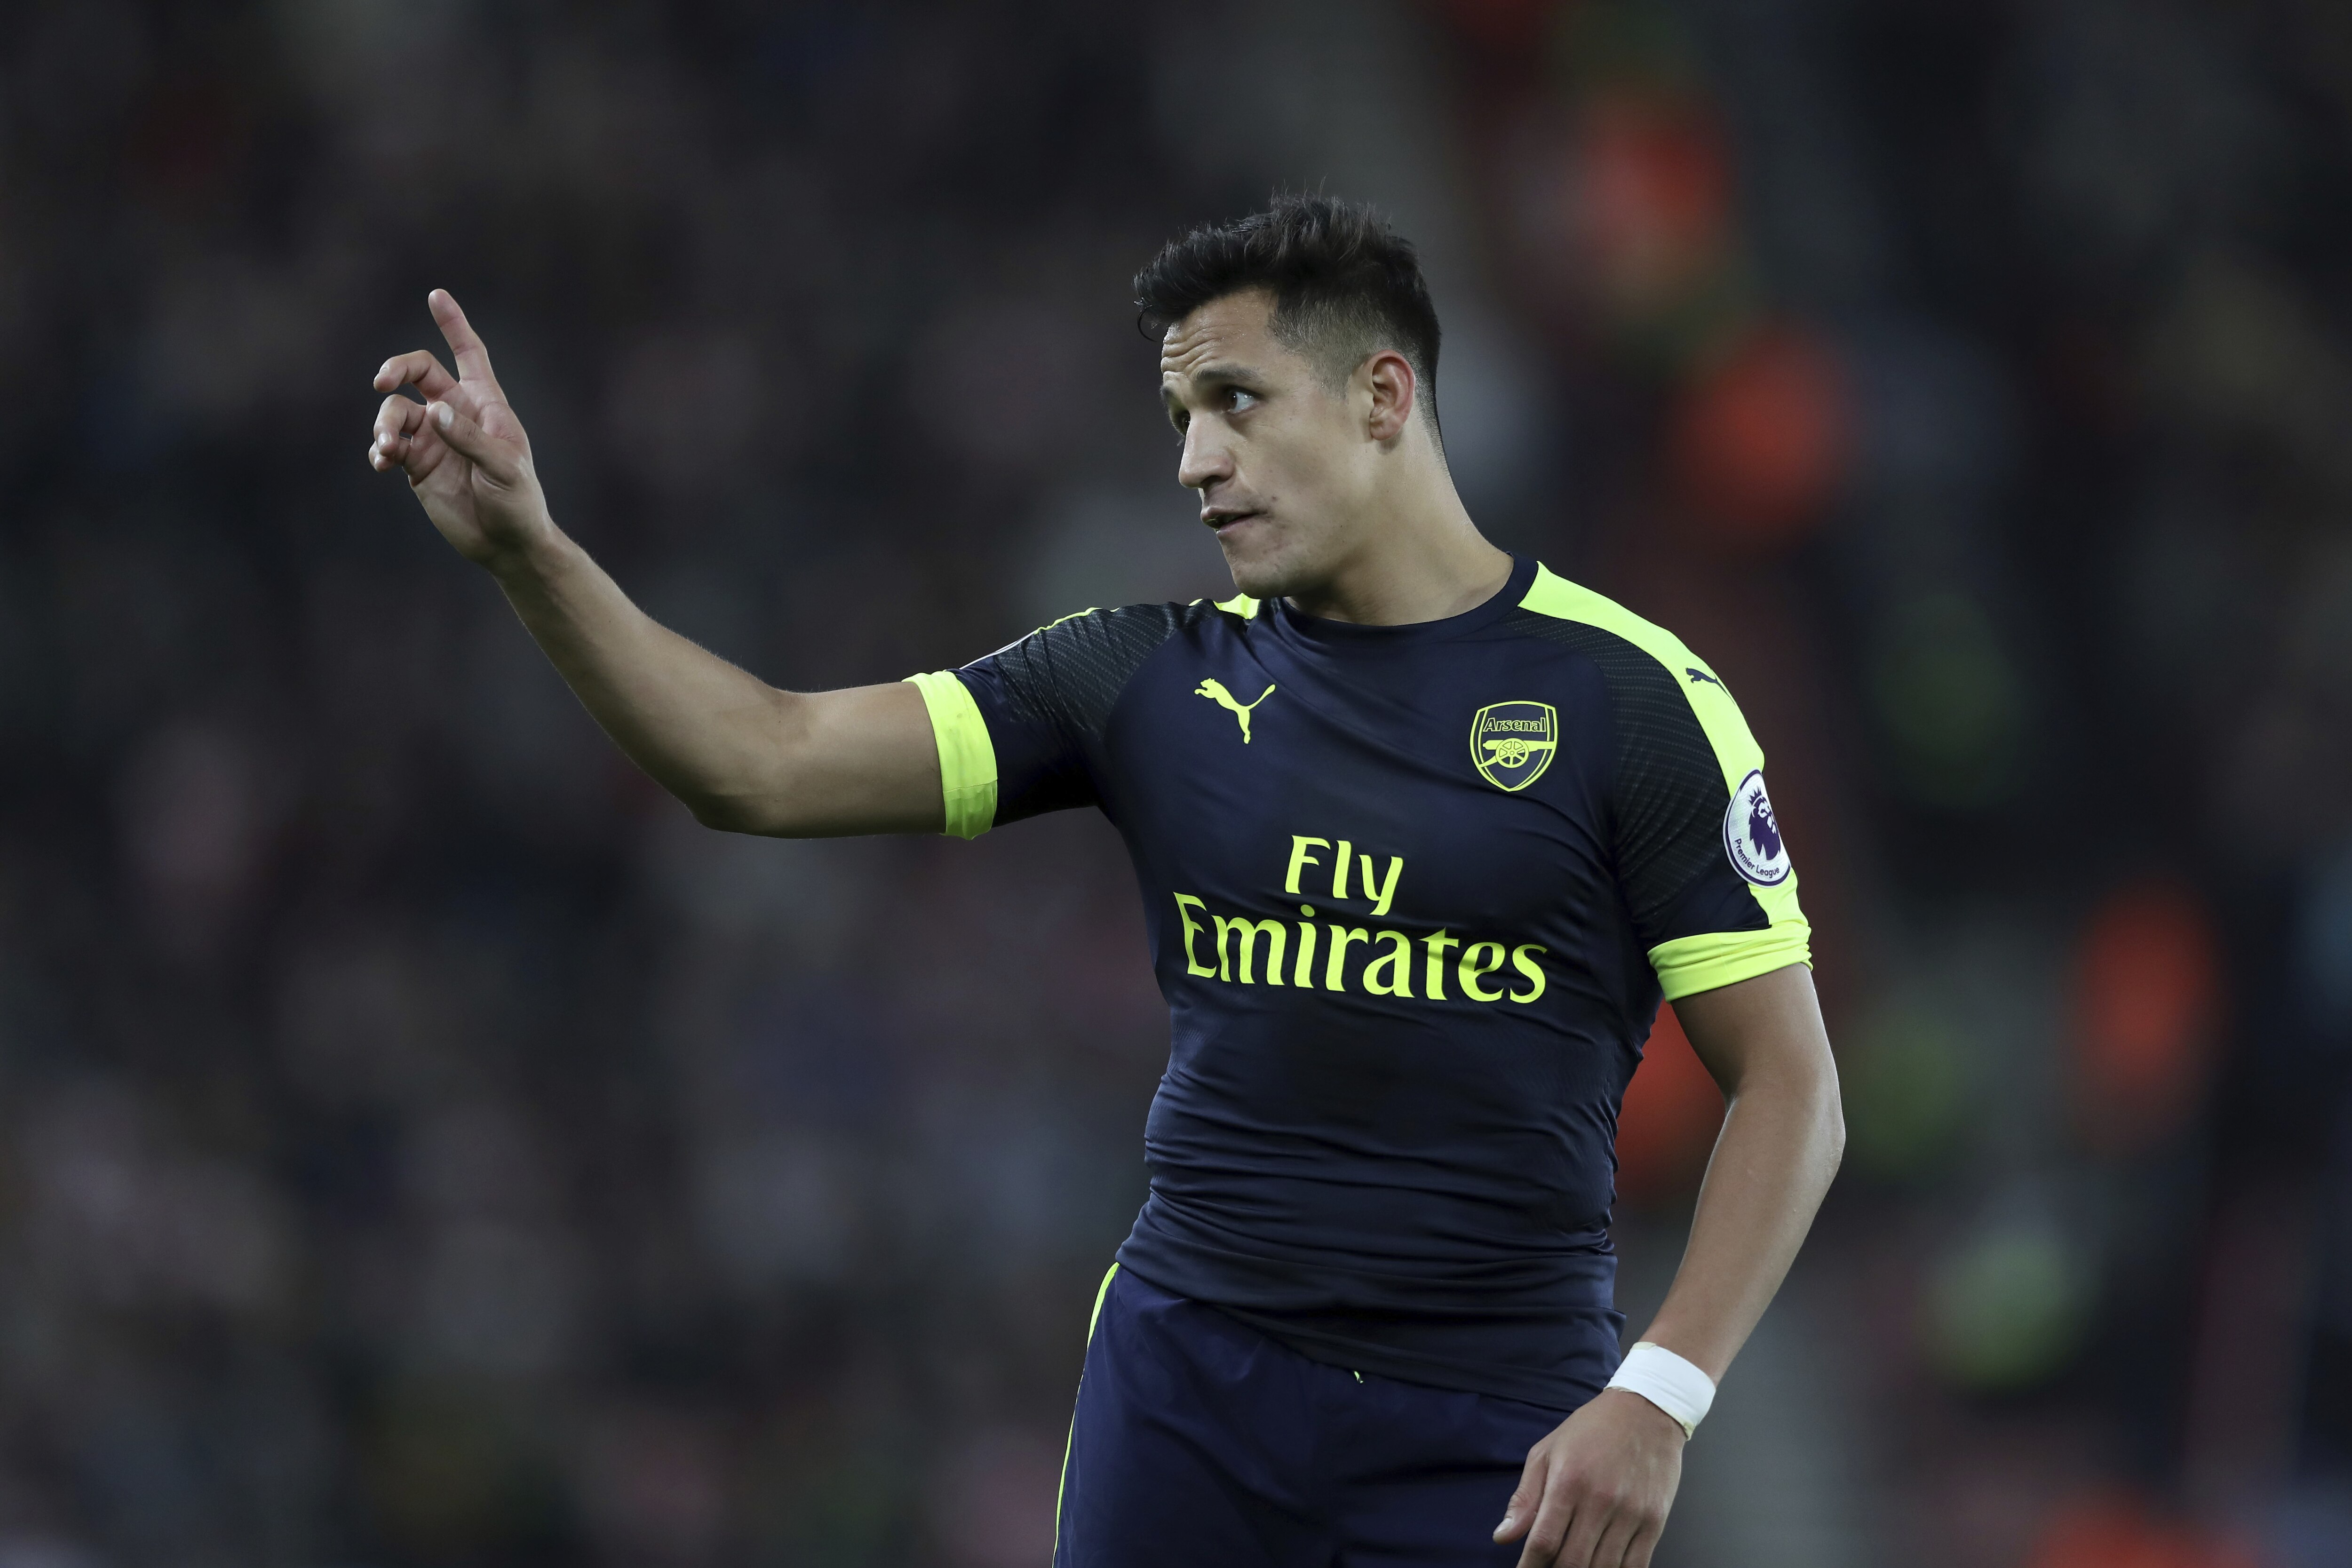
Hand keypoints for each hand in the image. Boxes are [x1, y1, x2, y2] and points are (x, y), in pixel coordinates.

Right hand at [367, 290, 549, 567]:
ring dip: (385, 424)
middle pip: (418, 372)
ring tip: (388, 449)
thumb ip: (469, 438)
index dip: (454, 325)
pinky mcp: (417, 465)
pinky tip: (382, 461)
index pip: (469, 354)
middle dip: (396, 369)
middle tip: (381, 381)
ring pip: (396, 411)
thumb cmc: (518, 501)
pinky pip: (388, 445)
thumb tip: (433, 412)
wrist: (505, 543)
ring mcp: (434, 438)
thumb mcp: (504, 468)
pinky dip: (380, 449)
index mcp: (485, 404)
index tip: (436, 295)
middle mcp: (455, 414)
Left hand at [1494, 1390, 1683, 1567]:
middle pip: (1573, 1562)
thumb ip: (1525, 1498)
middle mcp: (1600, 1500)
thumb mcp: (1547, 1452)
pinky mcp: (1655, 1521)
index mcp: (1568, 1482)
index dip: (1530, 1567)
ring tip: (1573, 1565)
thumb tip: (1502, 1537)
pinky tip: (1603, 1566)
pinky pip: (1635, 1566)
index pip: (1544, 1542)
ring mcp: (1631, 1513)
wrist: (1646, 1411)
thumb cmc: (1591, 1430)